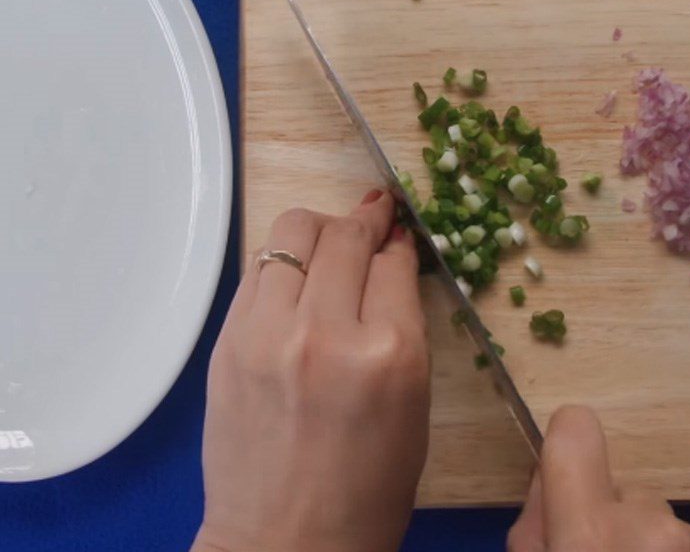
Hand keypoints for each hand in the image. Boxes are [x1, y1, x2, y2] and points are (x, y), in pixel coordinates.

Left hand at [192, 190, 429, 551]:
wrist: (285, 543)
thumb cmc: (369, 485)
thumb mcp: (413, 401)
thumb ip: (404, 320)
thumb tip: (392, 256)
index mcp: (390, 354)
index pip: (394, 260)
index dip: (399, 240)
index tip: (398, 232)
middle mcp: (326, 331)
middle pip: (345, 234)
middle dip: (365, 219)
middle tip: (373, 218)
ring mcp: (267, 332)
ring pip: (294, 231)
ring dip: (320, 228)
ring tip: (331, 242)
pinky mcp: (228, 341)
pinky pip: (259, 268)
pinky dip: (284, 260)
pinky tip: (296, 278)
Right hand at [507, 406, 689, 551]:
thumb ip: (535, 520)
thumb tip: (548, 477)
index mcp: (589, 532)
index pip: (575, 430)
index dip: (568, 438)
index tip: (567, 463)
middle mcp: (652, 529)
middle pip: (625, 491)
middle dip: (612, 518)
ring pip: (662, 521)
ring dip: (649, 545)